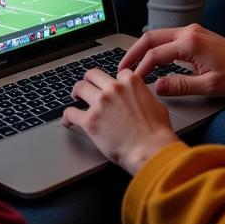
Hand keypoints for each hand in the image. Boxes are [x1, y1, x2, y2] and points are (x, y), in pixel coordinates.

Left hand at [62, 67, 178, 174]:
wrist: (150, 150)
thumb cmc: (156, 133)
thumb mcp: (157, 105)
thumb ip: (144, 97)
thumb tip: (141, 99)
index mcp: (130, 82)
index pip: (117, 73)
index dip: (113, 81)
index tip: (110, 87)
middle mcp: (113, 89)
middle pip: (93, 74)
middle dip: (89, 80)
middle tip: (87, 87)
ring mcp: (100, 103)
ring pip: (79, 87)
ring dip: (76, 92)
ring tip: (75, 98)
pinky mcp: (90, 121)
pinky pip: (71, 113)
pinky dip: (67, 117)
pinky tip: (67, 120)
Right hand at [119, 24, 224, 97]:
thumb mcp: (208, 86)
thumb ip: (180, 85)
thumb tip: (156, 86)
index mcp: (190, 43)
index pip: (156, 54)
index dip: (141, 68)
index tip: (133, 80)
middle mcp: (188, 32)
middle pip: (151, 38)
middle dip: (134, 52)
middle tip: (121, 67)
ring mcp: (191, 31)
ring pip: (158, 35)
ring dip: (143, 48)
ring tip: (132, 63)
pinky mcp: (194, 34)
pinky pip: (168, 37)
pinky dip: (155, 47)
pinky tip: (150, 58)